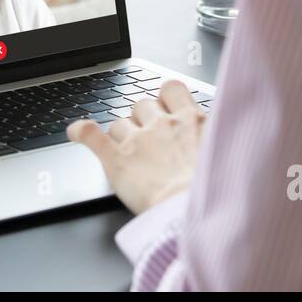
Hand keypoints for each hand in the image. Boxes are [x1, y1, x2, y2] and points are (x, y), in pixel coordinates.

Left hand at [67, 80, 206, 214]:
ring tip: (130, 154)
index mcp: (192, 120)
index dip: (165, 97)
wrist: (191, 212)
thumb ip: (215, 138)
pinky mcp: (117, 160)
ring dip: (121, 134)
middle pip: (142, 105)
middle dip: (143, 119)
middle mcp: (162, 124)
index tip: (165, 107)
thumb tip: (215, 135)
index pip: (171, 89)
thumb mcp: (225, 155)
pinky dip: (81, 132)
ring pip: (119, 123)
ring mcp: (137, 140)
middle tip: (150, 141)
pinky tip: (76, 131)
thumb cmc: (211, 191)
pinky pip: (91, 135)